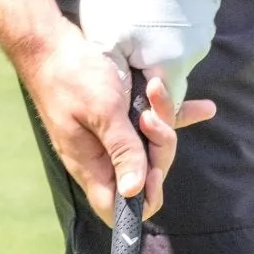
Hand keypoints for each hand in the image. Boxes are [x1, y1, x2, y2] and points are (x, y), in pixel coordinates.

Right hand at [17, 20, 212, 223]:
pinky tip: (204, 109)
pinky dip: (173, 114)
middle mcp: (101, 157)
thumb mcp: (102, 112)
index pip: (120, 208)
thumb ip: (122, 150)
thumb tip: (135, 192)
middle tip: (151, 117)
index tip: (154, 169)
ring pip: (149, 146)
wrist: (50, 45)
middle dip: (159, 148)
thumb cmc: (72, 76)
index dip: (144, 197)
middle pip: (143, 175)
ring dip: (163, 122)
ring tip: (155, 89)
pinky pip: (150, 124)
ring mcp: (108, 138)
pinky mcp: (116, 117)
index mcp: (91, 165)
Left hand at [80, 0, 221, 109]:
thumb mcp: (106, 42)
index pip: (165, 104)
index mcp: (172, 63)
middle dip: (151, 75)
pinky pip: (187, 25)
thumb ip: (121, 80)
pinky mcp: (205, 2)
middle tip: (124, 55)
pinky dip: (170, 24)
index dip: (147, 107)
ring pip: (180, 50)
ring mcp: (204, 22)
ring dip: (159, 47)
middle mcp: (196, 47)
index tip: (129, 97)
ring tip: (134, 25)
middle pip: (174, 77)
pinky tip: (149, 6)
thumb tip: (127, 103)